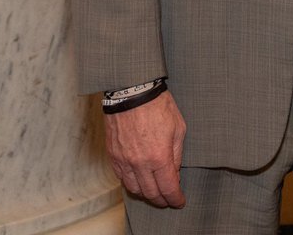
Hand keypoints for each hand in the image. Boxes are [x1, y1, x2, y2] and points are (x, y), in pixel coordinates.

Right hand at [104, 90, 187, 207]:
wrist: (133, 92)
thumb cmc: (158, 106)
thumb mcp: (178, 128)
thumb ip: (176, 154)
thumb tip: (174, 172)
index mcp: (159, 157)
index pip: (168, 188)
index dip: (175, 199)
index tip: (179, 201)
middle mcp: (139, 163)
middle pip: (150, 193)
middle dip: (162, 200)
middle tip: (168, 199)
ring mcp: (124, 160)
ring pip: (134, 189)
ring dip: (146, 194)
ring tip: (154, 192)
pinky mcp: (113, 155)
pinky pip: (121, 177)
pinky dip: (131, 183)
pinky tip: (139, 180)